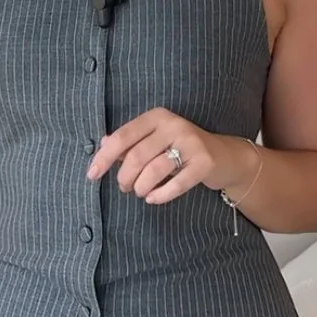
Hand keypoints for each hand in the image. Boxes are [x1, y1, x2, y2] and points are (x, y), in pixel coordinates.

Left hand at [87, 109, 255, 204]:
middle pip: (137, 156)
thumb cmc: (180, 149)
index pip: (122, 137)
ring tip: (140, 192)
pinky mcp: (204, 162)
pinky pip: (176, 183)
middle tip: (124, 187)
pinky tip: (153, 199)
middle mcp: (174, 125)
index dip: (104, 158)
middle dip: (124, 177)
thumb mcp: (155, 140)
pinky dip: (160, 195)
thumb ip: (130, 142)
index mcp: (157, 117)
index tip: (92, 175)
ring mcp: (191, 143)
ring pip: (154, 170)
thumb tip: (102, 144)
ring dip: (141, 187)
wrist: (224, 156)